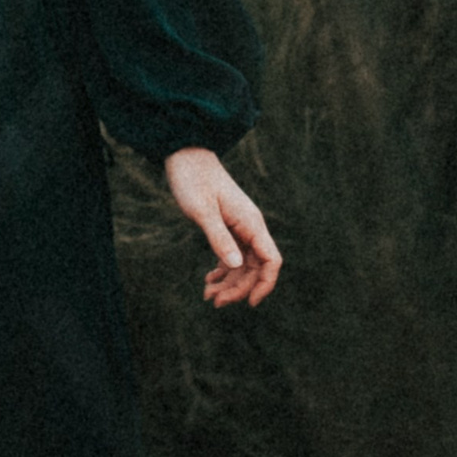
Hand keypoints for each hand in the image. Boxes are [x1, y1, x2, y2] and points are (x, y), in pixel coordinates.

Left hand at [162, 146, 280, 308]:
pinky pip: (232, 256)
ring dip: (229, 283)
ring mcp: (240, 227)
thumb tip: (237, 267)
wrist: (184, 154)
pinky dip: (223, 271)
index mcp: (251, 222)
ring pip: (243, 265)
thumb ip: (219, 238)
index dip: (265, 284)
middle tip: (214, 301)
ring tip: (208, 296)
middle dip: (238, 289)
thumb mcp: (202, 210)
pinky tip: (209, 280)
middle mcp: (250, 227)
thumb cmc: (192, 179)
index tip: (249, 302)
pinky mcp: (228, 226)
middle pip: (255, 268)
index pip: (271, 261)